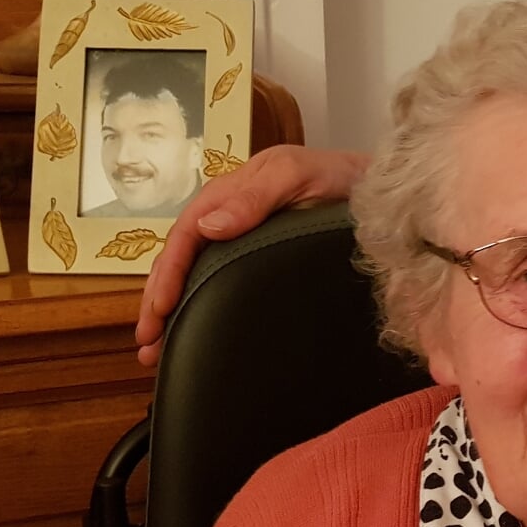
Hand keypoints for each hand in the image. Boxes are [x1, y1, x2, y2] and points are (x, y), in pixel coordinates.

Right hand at [135, 146, 370, 365]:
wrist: (381, 191)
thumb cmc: (341, 176)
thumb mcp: (297, 175)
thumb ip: (255, 196)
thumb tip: (209, 227)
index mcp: (230, 195)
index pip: (185, 236)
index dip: (167, 275)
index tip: (158, 311)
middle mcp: (229, 218)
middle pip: (182, 261)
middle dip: (158, 302)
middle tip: (146, 345)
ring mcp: (245, 239)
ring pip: (196, 275)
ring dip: (172, 311)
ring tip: (155, 351)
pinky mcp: (262, 258)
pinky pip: (221, 281)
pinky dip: (200, 307)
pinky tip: (193, 332)